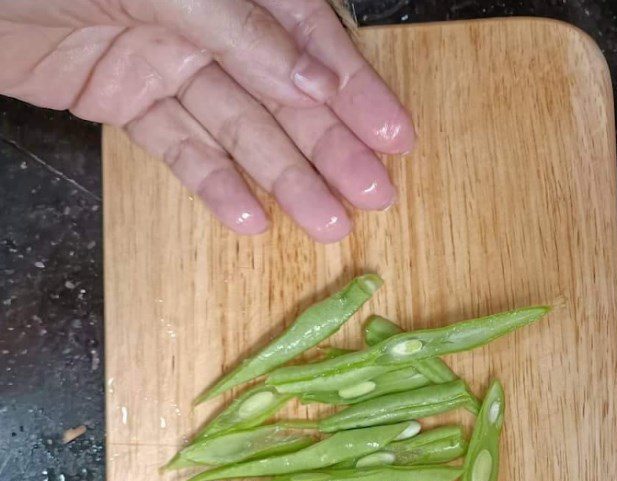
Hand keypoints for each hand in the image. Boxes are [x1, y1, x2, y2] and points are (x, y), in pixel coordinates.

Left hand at [0, 0, 414, 240]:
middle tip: (373, 195)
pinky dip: (212, 182)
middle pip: (280, 89)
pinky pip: (178, 143)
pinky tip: (248, 217)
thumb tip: (317, 84)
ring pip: (237, 125)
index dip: (354, 86)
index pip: (305, 30)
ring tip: (326, 223)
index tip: (393, 135)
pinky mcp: (124, 94)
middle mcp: (200, 14)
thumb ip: (243, 29)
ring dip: (283, 178)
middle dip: (330, 145)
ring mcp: (162, 55)